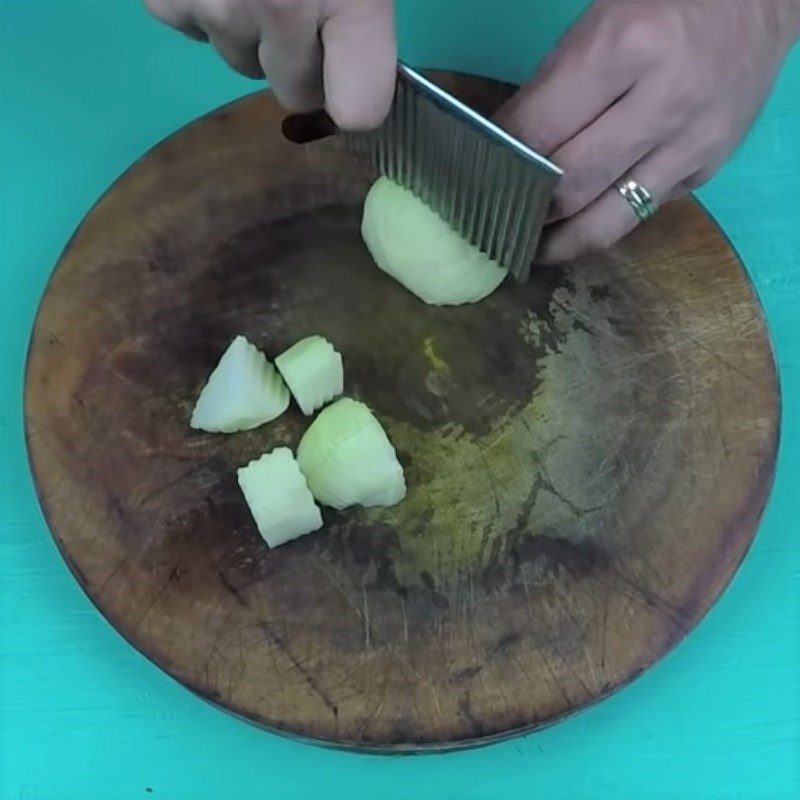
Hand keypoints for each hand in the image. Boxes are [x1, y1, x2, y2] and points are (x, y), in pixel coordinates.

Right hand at [144, 0, 395, 129]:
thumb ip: (364, 18)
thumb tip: (364, 79)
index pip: (358, 110)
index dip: (359, 100)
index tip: (358, 87)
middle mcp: (279, 10)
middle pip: (295, 93)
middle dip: (302, 61)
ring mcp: (215, 5)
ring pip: (240, 62)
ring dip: (251, 31)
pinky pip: (189, 29)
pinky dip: (198, 5)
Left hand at [496, 0, 799, 263]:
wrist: (758, 0)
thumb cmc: (663, 3)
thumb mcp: (598, 24)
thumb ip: (552, 89)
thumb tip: (505, 147)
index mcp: (625, 50)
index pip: (539, 130)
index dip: (499, 160)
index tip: (475, 176)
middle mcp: (661, 103)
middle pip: (569, 184)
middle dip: (524, 207)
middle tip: (495, 216)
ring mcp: (689, 146)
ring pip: (606, 221)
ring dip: (558, 243)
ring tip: (529, 247)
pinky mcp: (704, 172)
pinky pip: (638, 216)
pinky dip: (600, 227)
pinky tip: (574, 231)